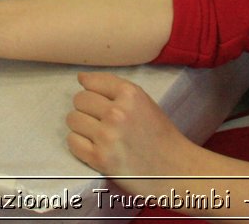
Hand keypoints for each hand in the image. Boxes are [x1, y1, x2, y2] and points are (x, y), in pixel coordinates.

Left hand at [65, 72, 200, 183]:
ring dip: (82, 128)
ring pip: (73, 120)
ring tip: (98, 136)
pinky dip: (80, 145)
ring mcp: (107, 136)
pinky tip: (95, 148)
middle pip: (79, 100)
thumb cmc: (160, 136)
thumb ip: (114, 88)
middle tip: (101, 122)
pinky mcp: (100, 158)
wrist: (175, 171)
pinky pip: (72, 142)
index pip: (90, 82)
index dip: (93, 93)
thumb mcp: (143, 102)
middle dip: (87, 110)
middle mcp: (117, 112)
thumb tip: (80, 78)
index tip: (102, 104)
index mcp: (131, 94)